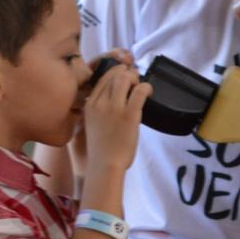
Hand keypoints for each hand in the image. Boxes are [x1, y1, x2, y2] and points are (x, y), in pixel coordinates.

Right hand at [82, 59, 151, 174]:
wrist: (105, 164)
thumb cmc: (101, 149)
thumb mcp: (92, 124)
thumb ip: (99, 110)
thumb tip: (115, 100)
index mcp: (89, 105)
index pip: (102, 78)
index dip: (116, 73)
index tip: (125, 77)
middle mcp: (100, 103)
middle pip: (114, 75)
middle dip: (127, 74)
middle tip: (135, 83)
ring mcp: (114, 107)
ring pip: (125, 78)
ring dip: (136, 79)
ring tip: (141, 88)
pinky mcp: (129, 114)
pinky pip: (140, 90)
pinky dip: (147, 88)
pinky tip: (149, 93)